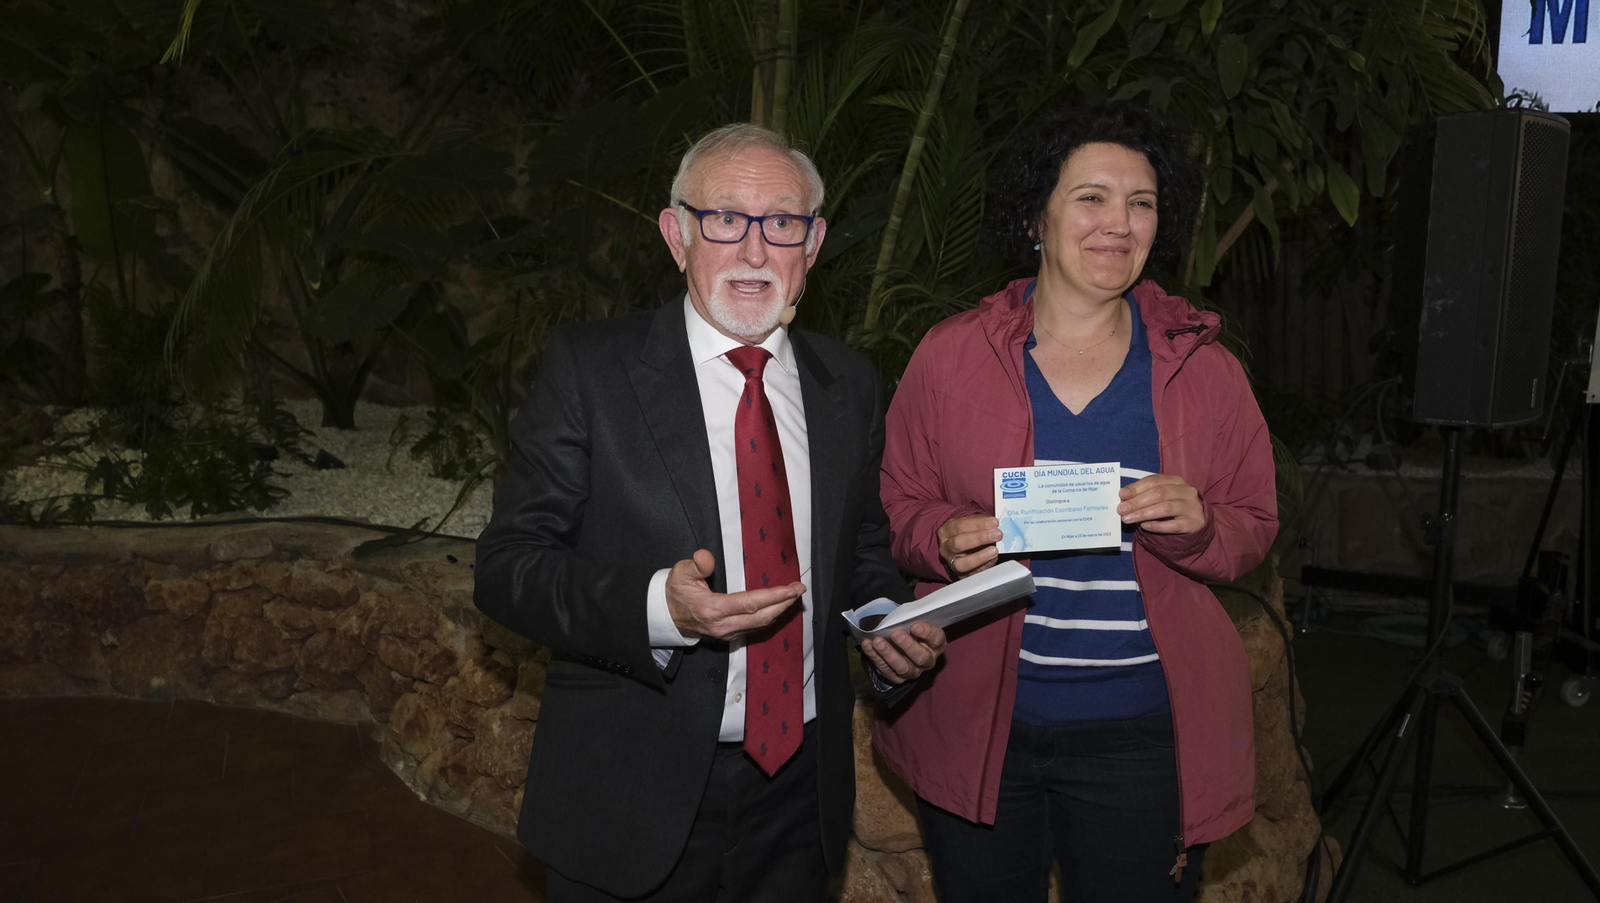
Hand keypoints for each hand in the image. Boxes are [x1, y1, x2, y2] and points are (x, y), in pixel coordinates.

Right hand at [666, 550, 804, 640]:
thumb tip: (706, 557)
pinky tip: (778, 606)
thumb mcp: (681, 573)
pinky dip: (770, 615)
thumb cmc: (675, 591)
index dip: (774, 596)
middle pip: (762, 617)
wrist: (666, 616)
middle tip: (800, 589)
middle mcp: (723, 626)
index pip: (750, 604)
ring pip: (761, 625)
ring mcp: (727, 633)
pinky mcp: (730, 635)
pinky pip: (755, 627)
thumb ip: (696, 565)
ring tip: (793, 596)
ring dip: (780, 610)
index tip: (792, 588)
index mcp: (713, 610)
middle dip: (784, 603)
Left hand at [862, 622, 946, 683]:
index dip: (926, 633)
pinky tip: (868, 646)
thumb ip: (910, 620)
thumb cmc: (909, 629)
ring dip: (889, 654)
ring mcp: (913, 671)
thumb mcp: (914, 622)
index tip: (915, 625)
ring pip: (903, 667)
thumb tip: (898, 617)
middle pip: (920, 657)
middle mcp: (927, 660)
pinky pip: (886, 670)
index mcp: (936, 645)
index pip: (936, 639)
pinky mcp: (898, 678)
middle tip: (895, 634)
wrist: (900, 642)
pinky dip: (875, 658)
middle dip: (907, 645)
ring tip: (877, 642)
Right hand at [936, 515, 1001, 577]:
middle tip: (997, 534)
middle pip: (958, 544)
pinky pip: (972, 573)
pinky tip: (993, 558)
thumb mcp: (972, 523)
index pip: (960, 526)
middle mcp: (946, 548)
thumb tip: (995, 525)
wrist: (963, 549)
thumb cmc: (969, 533)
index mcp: (946, 531)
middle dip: (979, 538)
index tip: (994, 523)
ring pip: (961, 563)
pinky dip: (985, 566)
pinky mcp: (961, 576)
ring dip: (980, 557)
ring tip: (994, 550)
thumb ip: (982, 523)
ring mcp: (952, 563)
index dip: (978, 524)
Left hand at [1118, 474, 1206, 533]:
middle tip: (1121, 509)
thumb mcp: (1162, 496)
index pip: (1155, 481)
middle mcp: (1186, 491)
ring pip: (1166, 508)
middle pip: (1160, 493)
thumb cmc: (1173, 507)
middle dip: (1137, 501)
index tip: (1121, 494)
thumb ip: (1145, 495)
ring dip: (1143, 513)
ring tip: (1128, 518)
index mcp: (1176, 481)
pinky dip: (1157, 525)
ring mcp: (1192, 507)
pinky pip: (1173, 525)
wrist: (1197, 522)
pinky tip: (1144, 526)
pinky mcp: (1193, 523)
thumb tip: (1123, 498)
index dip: (1137, 487)